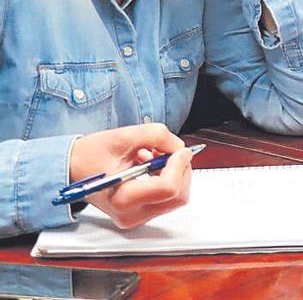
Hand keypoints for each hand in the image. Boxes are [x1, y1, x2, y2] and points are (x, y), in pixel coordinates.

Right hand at [69, 123, 194, 229]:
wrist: (71, 169)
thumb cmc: (89, 155)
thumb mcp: (124, 136)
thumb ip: (158, 136)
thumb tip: (180, 147)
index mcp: (123, 199)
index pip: (168, 188)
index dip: (180, 165)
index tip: (180, 150)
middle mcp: (131, 215)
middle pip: (178, 196)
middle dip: (180, 169)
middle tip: (167, 150)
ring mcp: (136, 217)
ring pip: (176, 197)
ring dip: (172, 172)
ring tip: (150, 156)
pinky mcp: (139, 214)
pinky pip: (166, 197)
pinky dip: (166, 178)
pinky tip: (149, 165)